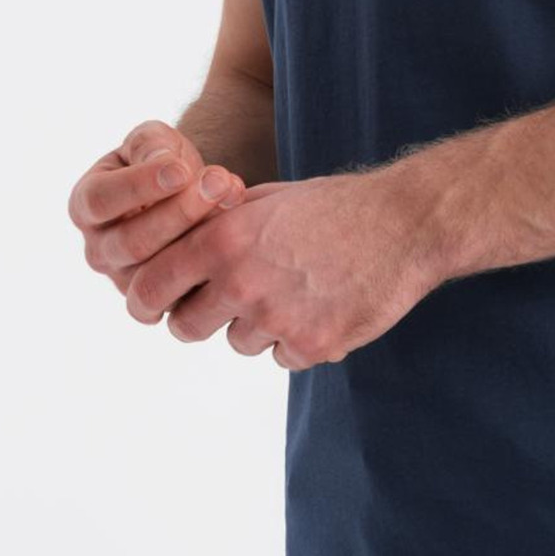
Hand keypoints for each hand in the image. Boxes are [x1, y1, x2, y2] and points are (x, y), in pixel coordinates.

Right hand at [69, 119, 247, 298]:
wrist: (183, 191)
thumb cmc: (160, 160)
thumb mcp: (152, 141)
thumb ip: (151, 145)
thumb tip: (167, 166)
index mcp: (86, 205)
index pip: (100, 201)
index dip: (139, 186)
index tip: (181, 170)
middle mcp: (98, 248)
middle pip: (131, 242)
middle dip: (179, 212)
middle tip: (218, 181)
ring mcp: (125, 279)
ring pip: (157, 273)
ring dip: (200, 235)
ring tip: (231, 196)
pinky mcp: (158, 301)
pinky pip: (182, 294)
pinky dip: (212, 263)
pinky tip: (239, 230)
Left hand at [124, 170, 439, 371]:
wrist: (405, 224)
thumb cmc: (337, 205)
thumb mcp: (269, 199)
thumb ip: (222, 224)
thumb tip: (183, 246)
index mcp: (223, 240)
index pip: (151, 286)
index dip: (149, 297)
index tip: (157, 300)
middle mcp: (241, 282)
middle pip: (186, 326)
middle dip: (199, 317)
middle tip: (224, 304)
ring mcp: (277, 319)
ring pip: (239, 342)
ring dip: (257, 326)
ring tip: (294, 291)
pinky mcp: (313, 345)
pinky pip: (283, 356)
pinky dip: (297, 339)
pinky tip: (322, 306)